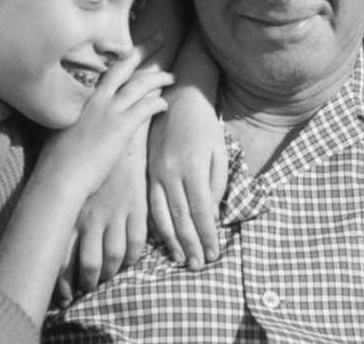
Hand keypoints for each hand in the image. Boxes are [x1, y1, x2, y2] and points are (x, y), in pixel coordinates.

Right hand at [38, 49, 172, 204]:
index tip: (132, 50)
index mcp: (80, 98)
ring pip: (140, 84)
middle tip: (160, 37)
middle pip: (124, 66)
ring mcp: (109, 111)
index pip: (106, 70)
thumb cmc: (56, 162)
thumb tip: (77, 122)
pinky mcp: (121, 126)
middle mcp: (95, 99)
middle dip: (144, 49)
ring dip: (159, 76)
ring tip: (172, 75)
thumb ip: (73, 120)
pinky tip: (165, 104)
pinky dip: (159, 102)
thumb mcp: (60, 132)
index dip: (122, 59)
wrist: (59, 178)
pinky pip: (147, 106)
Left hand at [54, 134, 148, 305]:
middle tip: (83, 290)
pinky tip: (126, 262)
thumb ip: (46, 198)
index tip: (60, 292)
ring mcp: (115, 212)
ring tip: (104, 279)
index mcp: (69, 209)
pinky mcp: (135, 208)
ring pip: (112, 259)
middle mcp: (90, 215)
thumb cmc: (82, 150)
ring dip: (108, 275)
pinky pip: (135, 244)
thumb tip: (24, 220)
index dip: (60, 280)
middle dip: (86, 284)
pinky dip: (131, 259)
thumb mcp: (59, 172)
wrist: (119, 130)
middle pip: (88, 264)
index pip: (61, 255)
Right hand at [147, 84, 227, 269]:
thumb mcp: (218, 152)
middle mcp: (169, 172)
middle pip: (179, 217)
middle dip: (189, 244)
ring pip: (159, 214)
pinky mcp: (145, 171)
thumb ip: (216, 184)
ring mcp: (154, 172)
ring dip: (170, 240)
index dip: (207, 235)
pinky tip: (162, 237)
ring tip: (179, 258)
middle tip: (197, 265)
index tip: (213, 253)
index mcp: (191, 167)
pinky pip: (149, 203)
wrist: (179, 99)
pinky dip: (155, 223)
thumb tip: (211, 215)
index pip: (201, 210)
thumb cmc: (204, 126)